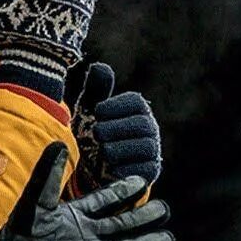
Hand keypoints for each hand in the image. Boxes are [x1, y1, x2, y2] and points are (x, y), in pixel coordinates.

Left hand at [0, 144, 173, 240]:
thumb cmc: (19, 235)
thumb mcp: (35, 201)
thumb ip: (47, 174)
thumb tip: (59, 144)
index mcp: (78, 215)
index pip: (108, 199)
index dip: (125, 190)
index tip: (142, 179)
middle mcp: (91, 236)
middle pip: (127, 225)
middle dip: (146, 218)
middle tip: (162, 210)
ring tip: (166, 239)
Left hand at [66, 63, 160, 192]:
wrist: (90, 171)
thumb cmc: (90, 133)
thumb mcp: (89, 111)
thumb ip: (95, 90)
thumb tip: (99, 66)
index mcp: (137, 110)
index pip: (135, 102)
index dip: (116, 106)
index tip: (97, 111)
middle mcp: (149, 129)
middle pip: (143, 124)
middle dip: (116, 128)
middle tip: (96, 132)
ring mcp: (151, 152)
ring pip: (145, 148)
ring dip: (119, 148)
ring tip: (101, 150)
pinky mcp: (148, 174)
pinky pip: (143, 171)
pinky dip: (124, 169)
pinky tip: (108, 167)